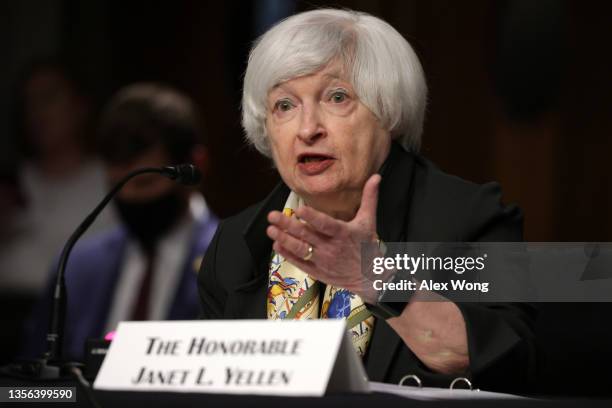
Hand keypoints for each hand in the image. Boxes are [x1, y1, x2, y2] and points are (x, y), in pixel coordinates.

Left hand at [266, 174, 381, 302]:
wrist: (370, 277)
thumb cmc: (367, 245)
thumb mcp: (369, 221)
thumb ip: (369, 198)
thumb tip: (375, 176)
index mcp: (343, 233)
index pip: (326, 225)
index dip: (313, 218)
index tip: (299, 209)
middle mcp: (331, 248)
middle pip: (307, 235)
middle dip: (288, 225)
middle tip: (272, 215)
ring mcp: (323, 261)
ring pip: (300, 249)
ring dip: (284, 239)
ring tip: (270, 229)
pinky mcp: (317, 271)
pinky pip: (300, 262)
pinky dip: (288, 254)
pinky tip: (277, 245)